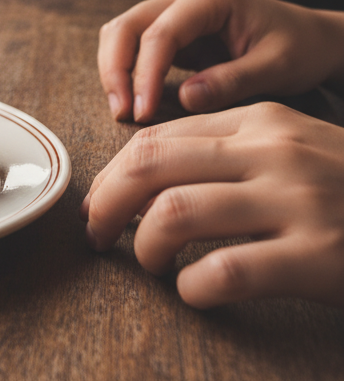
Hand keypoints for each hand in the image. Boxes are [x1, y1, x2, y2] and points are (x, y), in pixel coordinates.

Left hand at [80, 103, 343, 307]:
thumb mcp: (294, 147)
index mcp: (259, 121)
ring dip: (145, 245)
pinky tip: (194, 293)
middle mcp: (271, 152)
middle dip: (109, 201)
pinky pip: (224, 271)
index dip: (116, 174)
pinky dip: (193, 287)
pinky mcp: (317, 256)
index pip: (158, 137)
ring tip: (148, 264)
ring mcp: (296, 201)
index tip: (102, 203)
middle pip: (152, 165)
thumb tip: (150, 179)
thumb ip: (231, 151)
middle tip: (97, 234)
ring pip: (176, 213)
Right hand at [98, 0, 343, 122]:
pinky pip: (131, 44)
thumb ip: (232, 81)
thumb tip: (184, 99)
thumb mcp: (277, 68)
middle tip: (122, 113)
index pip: (160, 33)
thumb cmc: (300, 49)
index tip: (143, 113)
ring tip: (123, 111)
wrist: (310, 38)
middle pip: (127, 26)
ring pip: (120, 32)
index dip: (145, 73)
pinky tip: (133, 100)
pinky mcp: (167, 28)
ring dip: (114, 70)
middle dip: (117, 71)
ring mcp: (171, 9)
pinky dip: (124, 71)